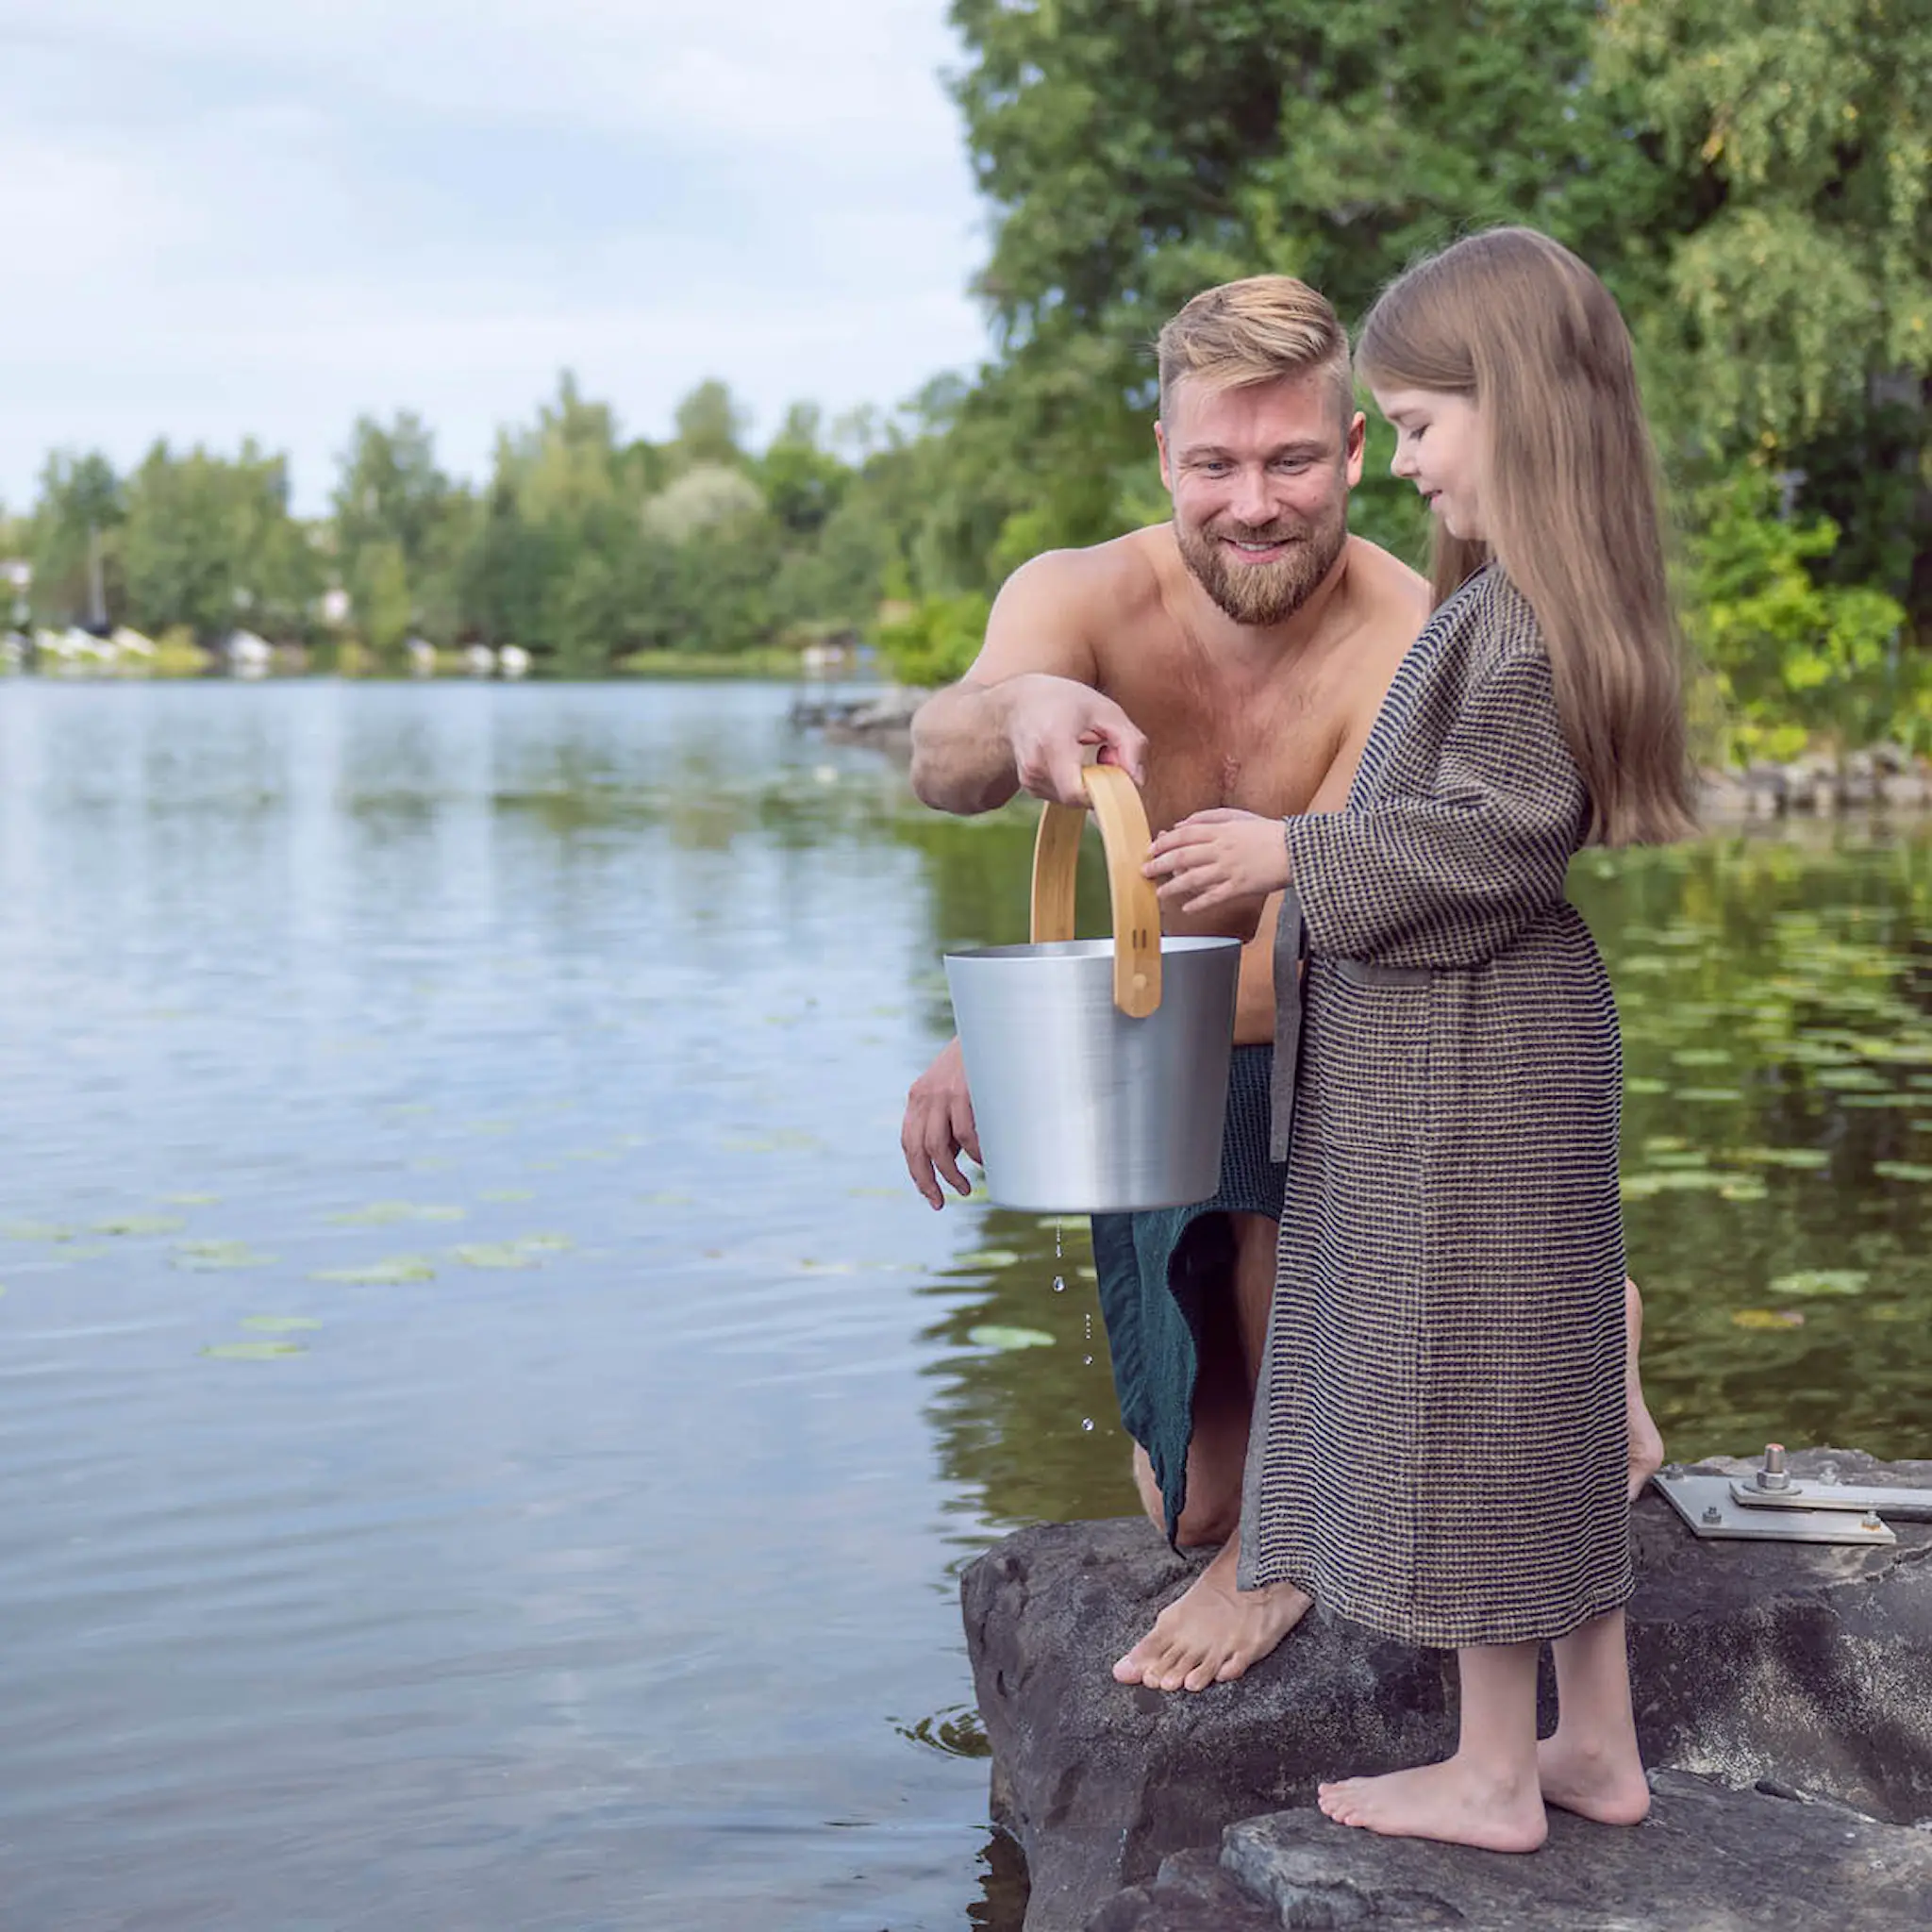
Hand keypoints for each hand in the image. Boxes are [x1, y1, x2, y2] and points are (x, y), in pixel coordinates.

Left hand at [901, 1037, 980, 1208]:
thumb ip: (949, 1120)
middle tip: (940, 1202)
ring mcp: (940, 1094)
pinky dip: (973, 1154)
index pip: (908, 1142)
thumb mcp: (955, 1091)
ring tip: (964, 1188)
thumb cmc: (979, 1063)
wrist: (991, 1025)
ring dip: (949, 1174)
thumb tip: (956, 1157)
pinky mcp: (960, 1092)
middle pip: (915, 1149)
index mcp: (918, 1097)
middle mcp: (923, 1096)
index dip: (916, 1172)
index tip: (930, 1194)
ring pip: (936, 1147)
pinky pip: (963, 1134)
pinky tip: (983, 1163)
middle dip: (926, 1181)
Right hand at [1004, 674, 1147, 805]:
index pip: (1077, 791)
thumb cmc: (1066, 702)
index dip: (1103, 791)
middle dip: (1101, 782)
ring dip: (1089, 783)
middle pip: (1080, 797)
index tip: (1116, 771)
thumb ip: (1131, 742)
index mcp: (1053, 742)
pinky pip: (1064, 798)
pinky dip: (1075, 784)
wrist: (1019, 704)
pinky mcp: (1030, 788)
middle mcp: (1036, 765)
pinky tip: (1071, 759)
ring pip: (1074, 800)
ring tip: (1084, 750)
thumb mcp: (1106, 710)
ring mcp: (1030, 780)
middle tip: (1104, 751)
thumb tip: (1137, 781)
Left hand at [1143, 809, 1289, 917]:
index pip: (1183, 835)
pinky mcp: (1240, 887)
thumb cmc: (1268, 832)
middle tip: (1145, 872)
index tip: (1150, 850)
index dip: (1163, 843)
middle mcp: (1221, 849)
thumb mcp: (1238, 816)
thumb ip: (1208, 817)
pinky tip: (1186, 908)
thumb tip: (1181, 825)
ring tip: (1160, 893)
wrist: (1296, 849)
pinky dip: (1198, 903)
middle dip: (1159, 865)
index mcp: (1220, 830)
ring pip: (1193, 879)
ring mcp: (1229, 869)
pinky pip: (1214, 897)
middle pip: (1182, 857)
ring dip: (1173, 887)